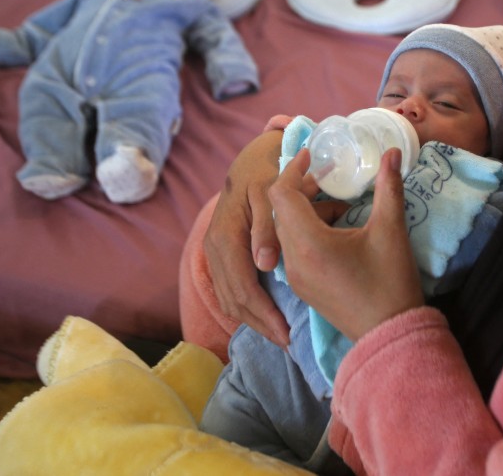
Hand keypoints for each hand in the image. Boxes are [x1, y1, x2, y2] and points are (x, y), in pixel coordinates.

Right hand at [202, 129, 289, 345]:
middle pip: (233, 299)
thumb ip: (268, 227)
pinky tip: (265, 319)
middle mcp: (214, 247)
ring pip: (228, 299)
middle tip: (288, 342)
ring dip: (253, 321)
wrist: (250, 160)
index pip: (242, 286)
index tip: (287, 332)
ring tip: (279, 336)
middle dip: (260, 324)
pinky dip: (245, 309)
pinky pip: (228, 291)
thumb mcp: (270, 192)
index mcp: (225, 235)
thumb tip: (264, 264)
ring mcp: (214, 253)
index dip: (263, 312)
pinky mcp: (220, 256)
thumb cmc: (266, 173)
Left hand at [270, 148, 424, 341]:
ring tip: (337, 203)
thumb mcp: (391, 231)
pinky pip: (292, 248)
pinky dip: (306, 230)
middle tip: (329, 177)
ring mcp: (294, 276)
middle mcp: (292, 260)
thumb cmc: (391, 283)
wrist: (390, 335)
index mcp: (309, 243)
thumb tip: (393, 152)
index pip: (282, 194)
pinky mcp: (302, 287)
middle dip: (301, 188)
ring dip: (304, 210)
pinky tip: (335, 228)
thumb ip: (389, 187)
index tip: (313, 155)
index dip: (294, 169)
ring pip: (284, 230)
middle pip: (279, 211)